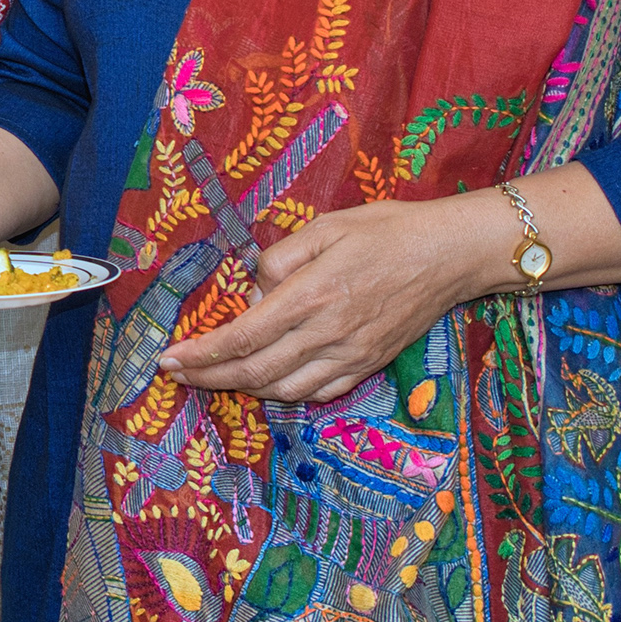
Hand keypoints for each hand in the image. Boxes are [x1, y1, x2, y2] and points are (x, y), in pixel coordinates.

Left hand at [158, 196, 495, 403]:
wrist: (450, 254)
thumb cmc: (386, 231)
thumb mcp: (324, 228)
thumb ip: (278, 260)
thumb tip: (250, 293)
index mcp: (312, 295)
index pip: (244, 337)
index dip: (202, 353)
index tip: (170, 358)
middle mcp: (329, 333)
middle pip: (255, 372)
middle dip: (209, 378)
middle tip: (177, 375)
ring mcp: (351, 355)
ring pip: (285, 389)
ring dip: (243, 389)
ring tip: (216, 377)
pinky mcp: (369, 364)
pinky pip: (319, 392)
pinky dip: (286, 393)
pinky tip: (268, 382)